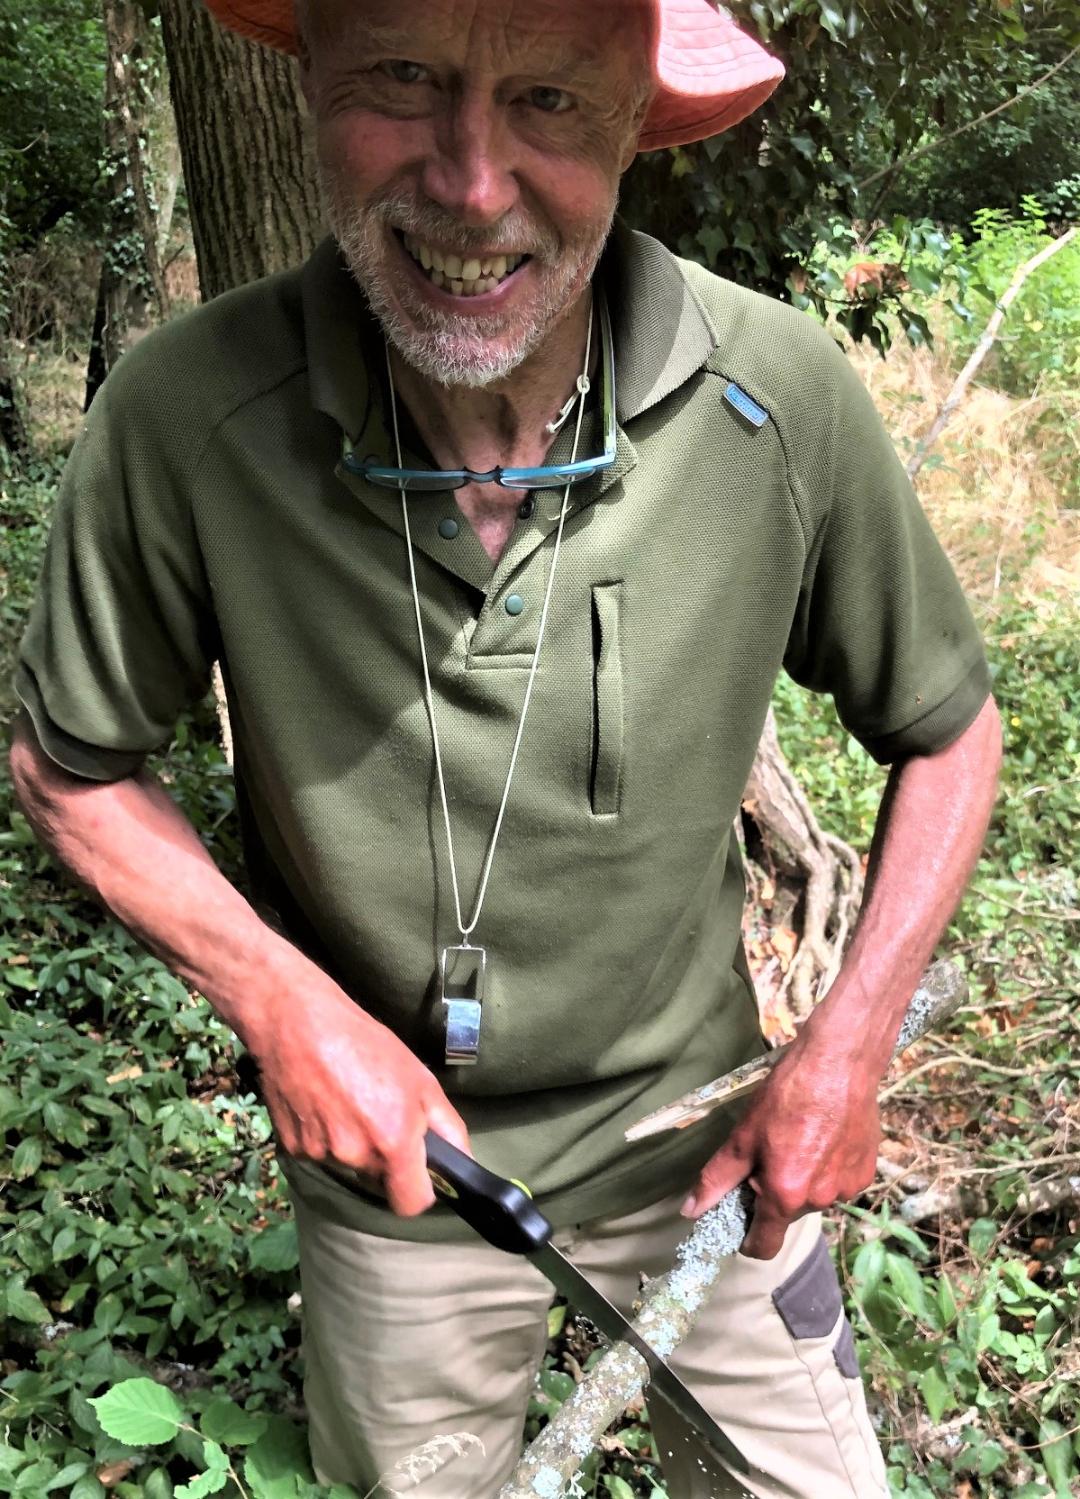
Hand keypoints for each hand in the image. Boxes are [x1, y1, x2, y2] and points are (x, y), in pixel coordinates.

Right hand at [249, 969, 471, 1216]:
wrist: (299, 1023)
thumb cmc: (366, 1043)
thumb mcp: (420, 1078)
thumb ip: (446, 1126)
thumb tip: (462, 1160)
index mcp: (392, 1142)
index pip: (410, 1204)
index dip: (418, 1192)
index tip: (417, 1173)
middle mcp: (356, 1156)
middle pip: (378, 1178)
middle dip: (384, 1155)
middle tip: (377, 1113)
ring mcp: (320, 1154)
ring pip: (347, 1164)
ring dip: (352, 1143)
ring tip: (346, 1100)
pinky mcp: (292, 1147)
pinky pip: (318, 1152)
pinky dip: (323, 1135)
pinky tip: (321, 1102)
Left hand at [681, 1037, 880, 1258]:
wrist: (839, 1063)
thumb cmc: (786, 1094)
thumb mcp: (743, 1135)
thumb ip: (717, 1179)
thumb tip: (690, 1211)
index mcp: (785, 1194)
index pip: (766, 1245)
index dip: (749, 1240)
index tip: (742, 1226)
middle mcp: (820, 1199)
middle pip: (788, 1214)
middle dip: (775, 1194)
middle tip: (770, 1155)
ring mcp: (848, 1188)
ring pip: (814, 1197)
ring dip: (803, 1181)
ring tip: (799, 1141)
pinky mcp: (867, 1173)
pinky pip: (838, 1183)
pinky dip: (827, 1170)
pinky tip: (824, 1138)